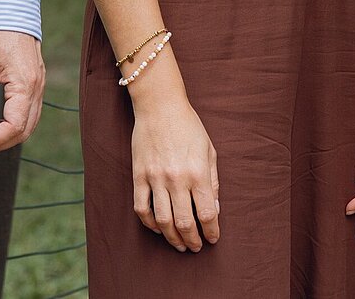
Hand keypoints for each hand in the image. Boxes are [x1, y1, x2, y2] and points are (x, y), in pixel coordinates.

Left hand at [0, 30, 44, 151]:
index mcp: (25, 83)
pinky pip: (30, 108)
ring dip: (8, 132)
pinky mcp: (34, 78)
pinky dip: (15, 121)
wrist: (6, 2)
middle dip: (1, 141)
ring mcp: (38, 81)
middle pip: (26, 129)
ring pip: (30, 121)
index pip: (15, 126)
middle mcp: (37, 85)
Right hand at [129, 88, 220, 251]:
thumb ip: (213, 181)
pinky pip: (141, 209)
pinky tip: (158, 228)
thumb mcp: (209, 150)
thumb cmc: (189, 126)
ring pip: (163, 221)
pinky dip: (150, 224)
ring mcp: (155, 179)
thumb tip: (215, 208)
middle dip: (192, 240)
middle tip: (196, 247)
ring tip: (180, 245)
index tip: (213, 238)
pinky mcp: (139, 176)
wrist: (160, 106)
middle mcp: (177, 179)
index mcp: (198, 172)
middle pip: (184, 223)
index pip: (207, 213)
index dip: (212, 231)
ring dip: (173, 239)